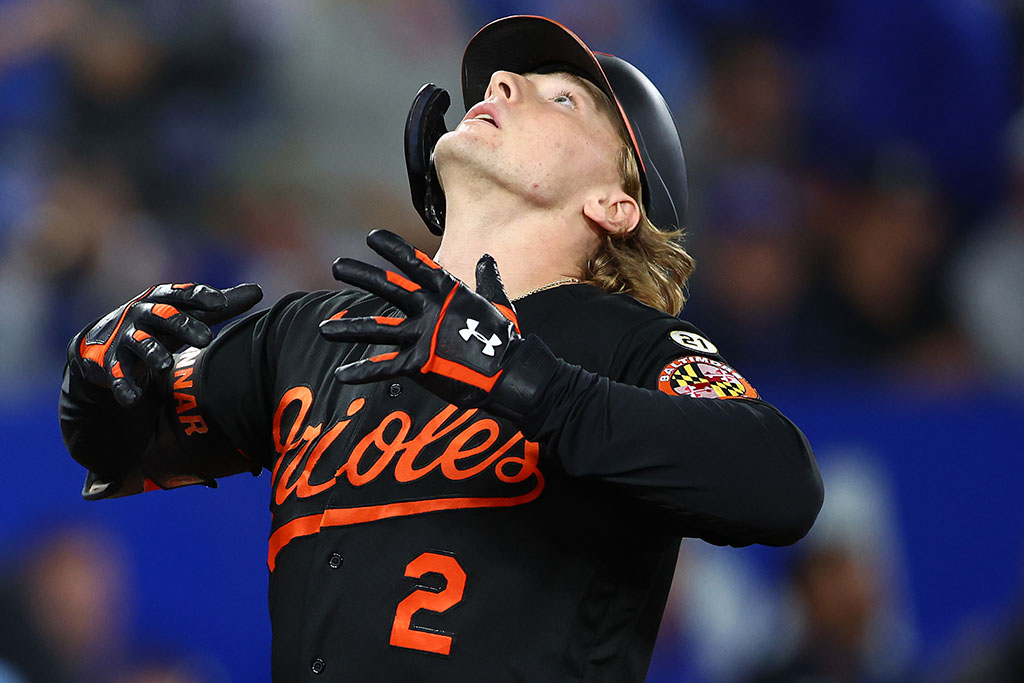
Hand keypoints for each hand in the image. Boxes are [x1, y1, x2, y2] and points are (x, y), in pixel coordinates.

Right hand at [70, 282, 262, 406]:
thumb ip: (221, 304)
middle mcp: (142, 314)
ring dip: (152, 353)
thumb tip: (259, 290)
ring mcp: (125, 338)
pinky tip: (133, 399)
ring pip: (140, 343)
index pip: (183, 294)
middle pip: (164, 317)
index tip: (220, 303)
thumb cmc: (161, 325)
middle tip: (207, 338)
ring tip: (166, 366)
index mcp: (163, 300)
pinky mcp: (109, 362)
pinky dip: (123, 386)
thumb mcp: (188, 313)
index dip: (200, 297)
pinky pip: (116, 375)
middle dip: (183, 326)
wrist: (107, 343)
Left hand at [319, 230, 519, 407]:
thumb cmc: (505, 339)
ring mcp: (423, 335)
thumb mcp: (497, 301)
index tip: (372, 237)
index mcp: (448, 292)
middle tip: (337, 265)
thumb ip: (487, 280)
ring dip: (348, 328)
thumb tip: (487, 259)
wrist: (510, 373)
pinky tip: (341, 375)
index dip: (393, 248)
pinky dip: (362, 372)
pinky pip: (384, 368)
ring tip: (324, 328)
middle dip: (360, 274)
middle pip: (388, 287)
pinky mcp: (419, 363)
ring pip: (376, 328)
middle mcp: (430, 309)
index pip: (415, 263)